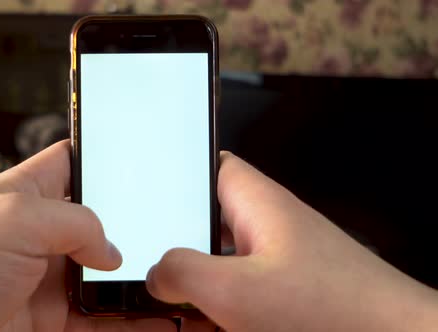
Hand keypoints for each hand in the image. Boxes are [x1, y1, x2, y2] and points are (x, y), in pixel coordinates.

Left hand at [0, 140, 174, 331]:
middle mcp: (50, 232)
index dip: (112, 159)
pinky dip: (133, 319)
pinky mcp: (59, 316)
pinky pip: (106, 318)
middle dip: (142, 226)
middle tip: (178, 229)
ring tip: (180, 277)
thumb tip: (113, 253)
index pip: (82, 162)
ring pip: (113, 274)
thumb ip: (78, 223)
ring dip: (144, 277)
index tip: (151, 161)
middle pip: (109, 222)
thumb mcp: (17, 218)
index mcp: (36, 191)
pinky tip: (161, 316)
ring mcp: (57, 276)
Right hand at [147, 152, 437, 331]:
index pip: (209, 163)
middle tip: (150, 264)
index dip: (175, 171)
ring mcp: (280, 258)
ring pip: (222, 258)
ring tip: (177, 301)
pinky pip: (242, 287)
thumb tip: (158, 274)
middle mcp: (269, 225)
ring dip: (199, 279)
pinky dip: (222, 301)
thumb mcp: (236, 292)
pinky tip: (212, 321)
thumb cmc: (336, 312)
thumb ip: (183, 273)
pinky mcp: (288, 289)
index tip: (144, 187)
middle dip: (177, 241)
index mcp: (258, 203)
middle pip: (208, 218)